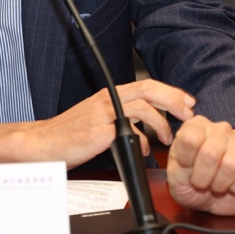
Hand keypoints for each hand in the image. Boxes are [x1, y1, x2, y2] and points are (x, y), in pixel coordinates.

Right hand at [0, 79, 194, 166]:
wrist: (44, 144)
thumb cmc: (70, 137)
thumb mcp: (98, 123)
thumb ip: (121, 121)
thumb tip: (145, 132)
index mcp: (109, 95)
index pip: (146, 85)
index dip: (170, 92)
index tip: (187, 103)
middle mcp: (108, 98)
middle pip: (149, 88)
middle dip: (175, 99)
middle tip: (190, 113)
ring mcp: (104, 112)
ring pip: (144, 106)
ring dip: (163, 121)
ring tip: (169, 137)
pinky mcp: (101, 128)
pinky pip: (130, 129)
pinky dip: (144, 139)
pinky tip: (145, 148)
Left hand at [166, 116, 234, 215]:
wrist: (210, 196)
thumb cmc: (189, 182)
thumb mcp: (174, 176)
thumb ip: (177, 161)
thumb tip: (190, 141)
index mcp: (195, 127)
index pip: (190, 138)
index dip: (186, 160)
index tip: (186, 167)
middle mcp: (220, 129)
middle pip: (210, 153)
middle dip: (203, 177)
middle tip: (201, 182)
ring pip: (231, 165)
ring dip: (220, 184)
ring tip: (216, 184)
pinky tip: (231, 185)